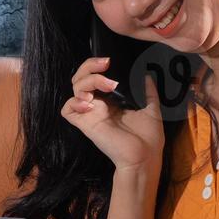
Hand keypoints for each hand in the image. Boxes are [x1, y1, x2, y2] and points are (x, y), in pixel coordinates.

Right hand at [61, 56, 165, 171]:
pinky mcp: (85, 124)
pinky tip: (91, 104)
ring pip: (75, 88)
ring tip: (108, 85)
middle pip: (81, 78)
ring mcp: (90, 113)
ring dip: (89, 81)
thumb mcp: (151, 108)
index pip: (95, 76)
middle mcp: (98, 103)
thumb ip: (148, 91)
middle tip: (105, 65)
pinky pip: (67, 109)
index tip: (110, 61)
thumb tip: (146, 74)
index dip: (96, 65)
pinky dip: (74, 102)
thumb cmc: (148, 137)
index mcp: (111, 99)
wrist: (144, 157)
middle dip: (89, 66)